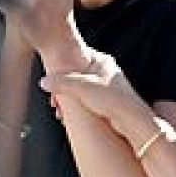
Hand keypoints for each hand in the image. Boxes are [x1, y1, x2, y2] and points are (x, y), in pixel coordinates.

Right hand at [40, 51, 155, 139]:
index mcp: (101, 61)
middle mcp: (104, 71)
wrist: (132, 120)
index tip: (50, 73)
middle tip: (53, 97)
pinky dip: (74, 106)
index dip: (61, 65)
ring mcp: (105, 86)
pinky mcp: (105, 100)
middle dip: (62, 86)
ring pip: (79, 89)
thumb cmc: (112, 99)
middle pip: (75, 74)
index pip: (76, 56)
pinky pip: (84, 100)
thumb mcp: (82, 87)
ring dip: (67, 98)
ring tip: (59, 109)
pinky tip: (68, 115)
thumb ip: (61, 82)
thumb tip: (43, 82)